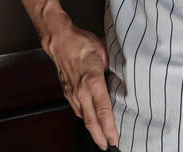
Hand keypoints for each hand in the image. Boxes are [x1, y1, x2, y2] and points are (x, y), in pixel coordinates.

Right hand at [42, 18, 118, 148]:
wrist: (60, 41)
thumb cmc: (82, 43)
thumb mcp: (105, 53)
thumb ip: (113, 68)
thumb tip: (121, 77)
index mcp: (93, 82)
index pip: (103, 110)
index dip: (109, 127)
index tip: (114, 138)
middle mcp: (81, 91)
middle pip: (91, 120)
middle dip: (100, 136)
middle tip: (107, 146)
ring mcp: (73, 93)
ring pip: (83, 117)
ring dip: (92, 129)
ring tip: (101, 136)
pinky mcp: (67, 92)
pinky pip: (77, 109)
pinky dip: (84, 118)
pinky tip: (90, 120)